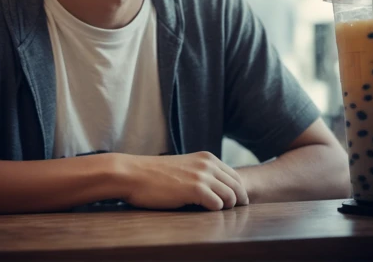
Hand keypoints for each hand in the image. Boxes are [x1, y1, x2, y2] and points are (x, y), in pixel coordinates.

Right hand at [120, 151, 248, 210]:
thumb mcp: (184, 168)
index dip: (238, 193)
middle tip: (229, 215)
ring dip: (225, 209)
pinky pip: (217, 205)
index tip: (234, 205)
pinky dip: (214, 212)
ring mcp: (202, 176)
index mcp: (206, 158)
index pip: (235, 177)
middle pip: (237, 187)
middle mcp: (207, 164)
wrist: (133, 174)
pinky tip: (203, 213)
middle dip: (237, 203)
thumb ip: (201, 174)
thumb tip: (217, 191)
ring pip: (230, 197)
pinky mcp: (195, 189)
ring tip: (215, 215)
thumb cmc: (154, 175)